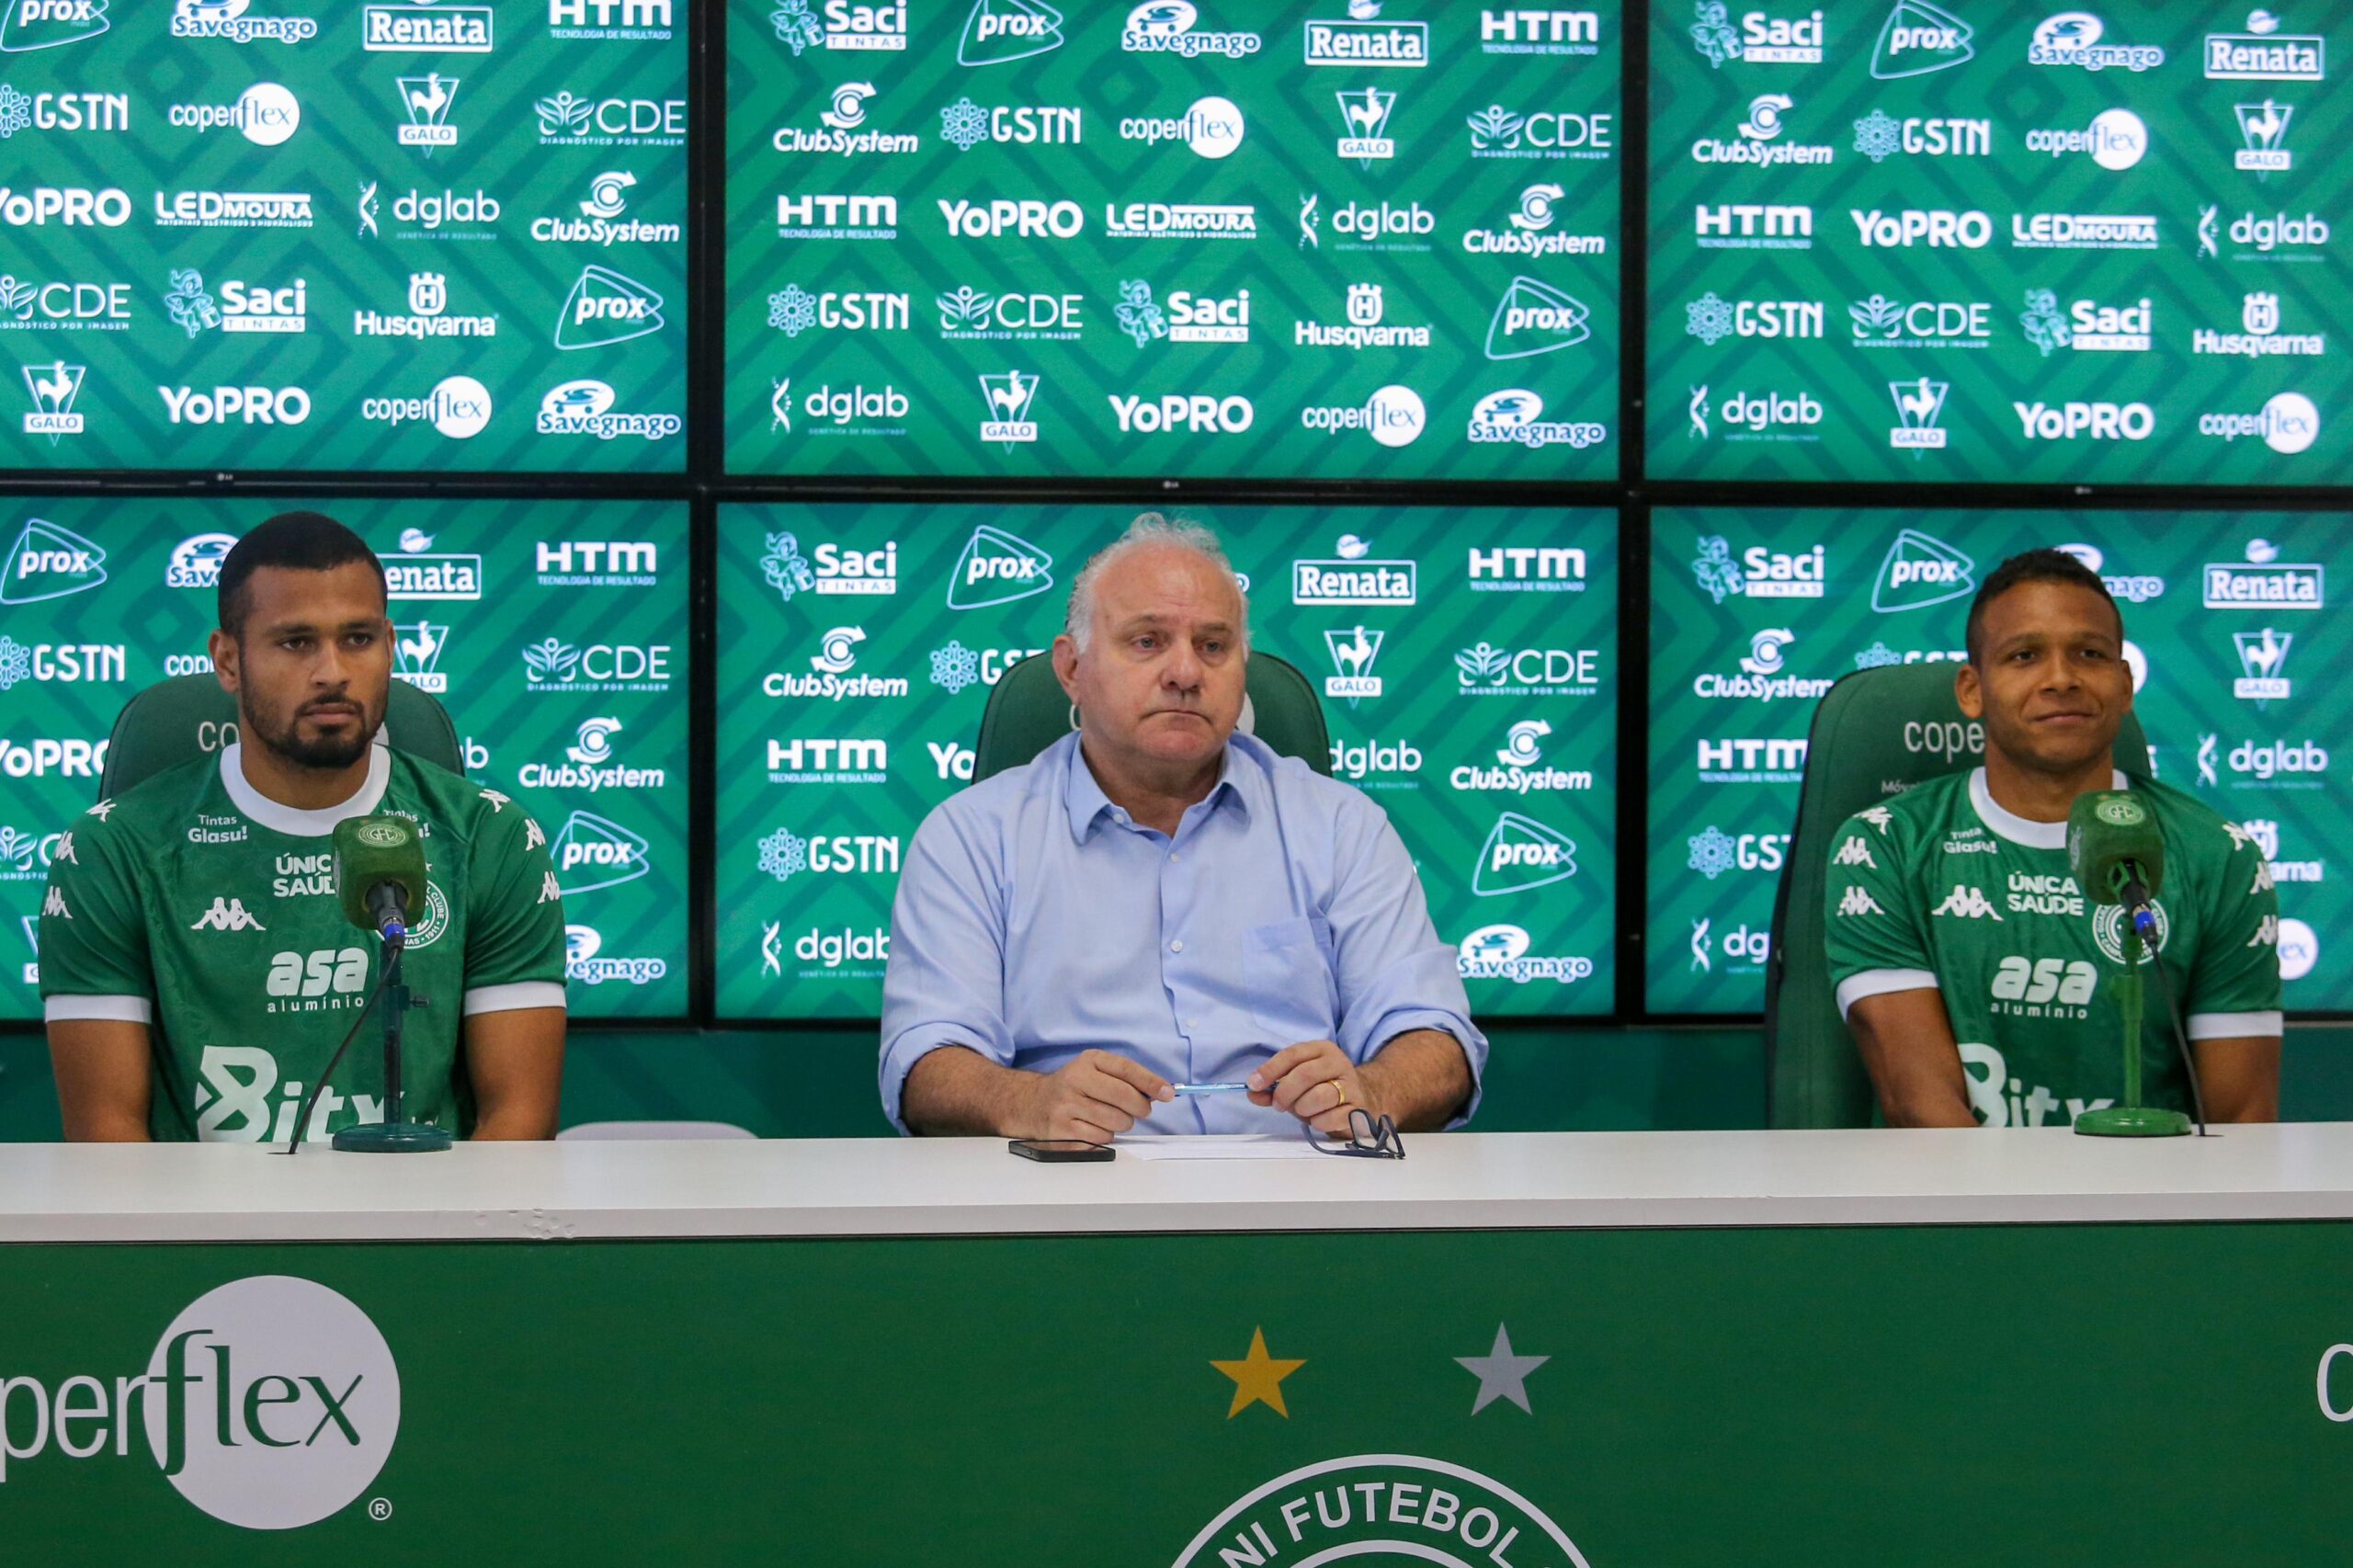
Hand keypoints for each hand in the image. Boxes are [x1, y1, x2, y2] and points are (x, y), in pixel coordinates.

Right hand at [1016, 1049, 1172, 1142]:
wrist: (1031, 1102)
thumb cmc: (1073, 1087)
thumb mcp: (1095, 1071)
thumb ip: (1126, 1078)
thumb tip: (1160, 1092)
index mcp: (1088, 1061)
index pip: (1127, 1070)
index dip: (1151, 1082)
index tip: (1168, 1093)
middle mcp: (1074, 1080)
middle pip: (1124, 1098)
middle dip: (1140, 1108)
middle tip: (1140, 1111)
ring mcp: (1066, 1106)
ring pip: (1115, 1122)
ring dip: (1121, 1124)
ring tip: (1109, 1117)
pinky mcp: (1061, 1131)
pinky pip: (1100, 1139)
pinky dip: (1104, 1136)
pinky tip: (1092, 1127)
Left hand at [1247, 1040, 1371, 1134]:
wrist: (1361, 1100)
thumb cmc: (1322, 1089)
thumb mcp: (1296, 1084)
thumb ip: (1273, 1088)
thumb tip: (1252, 1092)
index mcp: (1321, 1050)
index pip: (1292, 1054)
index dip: (1270, 1069)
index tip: (1254, 1084)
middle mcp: (1338, 1063)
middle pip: (1304, 1074)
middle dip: (1284, 1093)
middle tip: (1278, 1105)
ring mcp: (1351, 1085)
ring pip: (1318, 1096)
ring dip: (1302, 1108)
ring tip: (1303, 1111)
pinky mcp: (1357, 1108)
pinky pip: (1329, 1118)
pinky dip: (1317, 1122)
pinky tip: (1318, 1119)